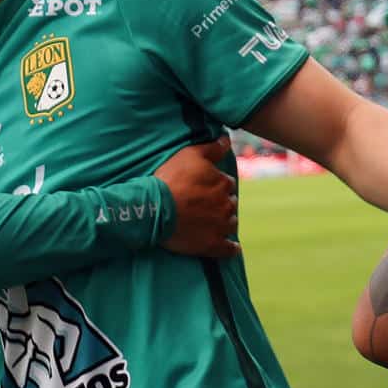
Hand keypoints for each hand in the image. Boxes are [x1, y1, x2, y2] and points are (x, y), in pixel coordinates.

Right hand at [154, 136, 238, 258]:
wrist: (155, 209)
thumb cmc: (170, 179)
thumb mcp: (190, 155)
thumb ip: (212, 148)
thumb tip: (227, 139)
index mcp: (222, 183)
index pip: (227, 183)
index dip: (216, 184)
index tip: (205, 188)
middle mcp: (226, 204)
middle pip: (230, 203)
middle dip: (221, 203)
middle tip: (205, 205)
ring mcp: (220, 226)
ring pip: (231, 223)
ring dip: (225, 222)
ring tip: (211, 222)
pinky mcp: (212, 244)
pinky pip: (228, 248)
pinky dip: (231, 248)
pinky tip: (231, 248)